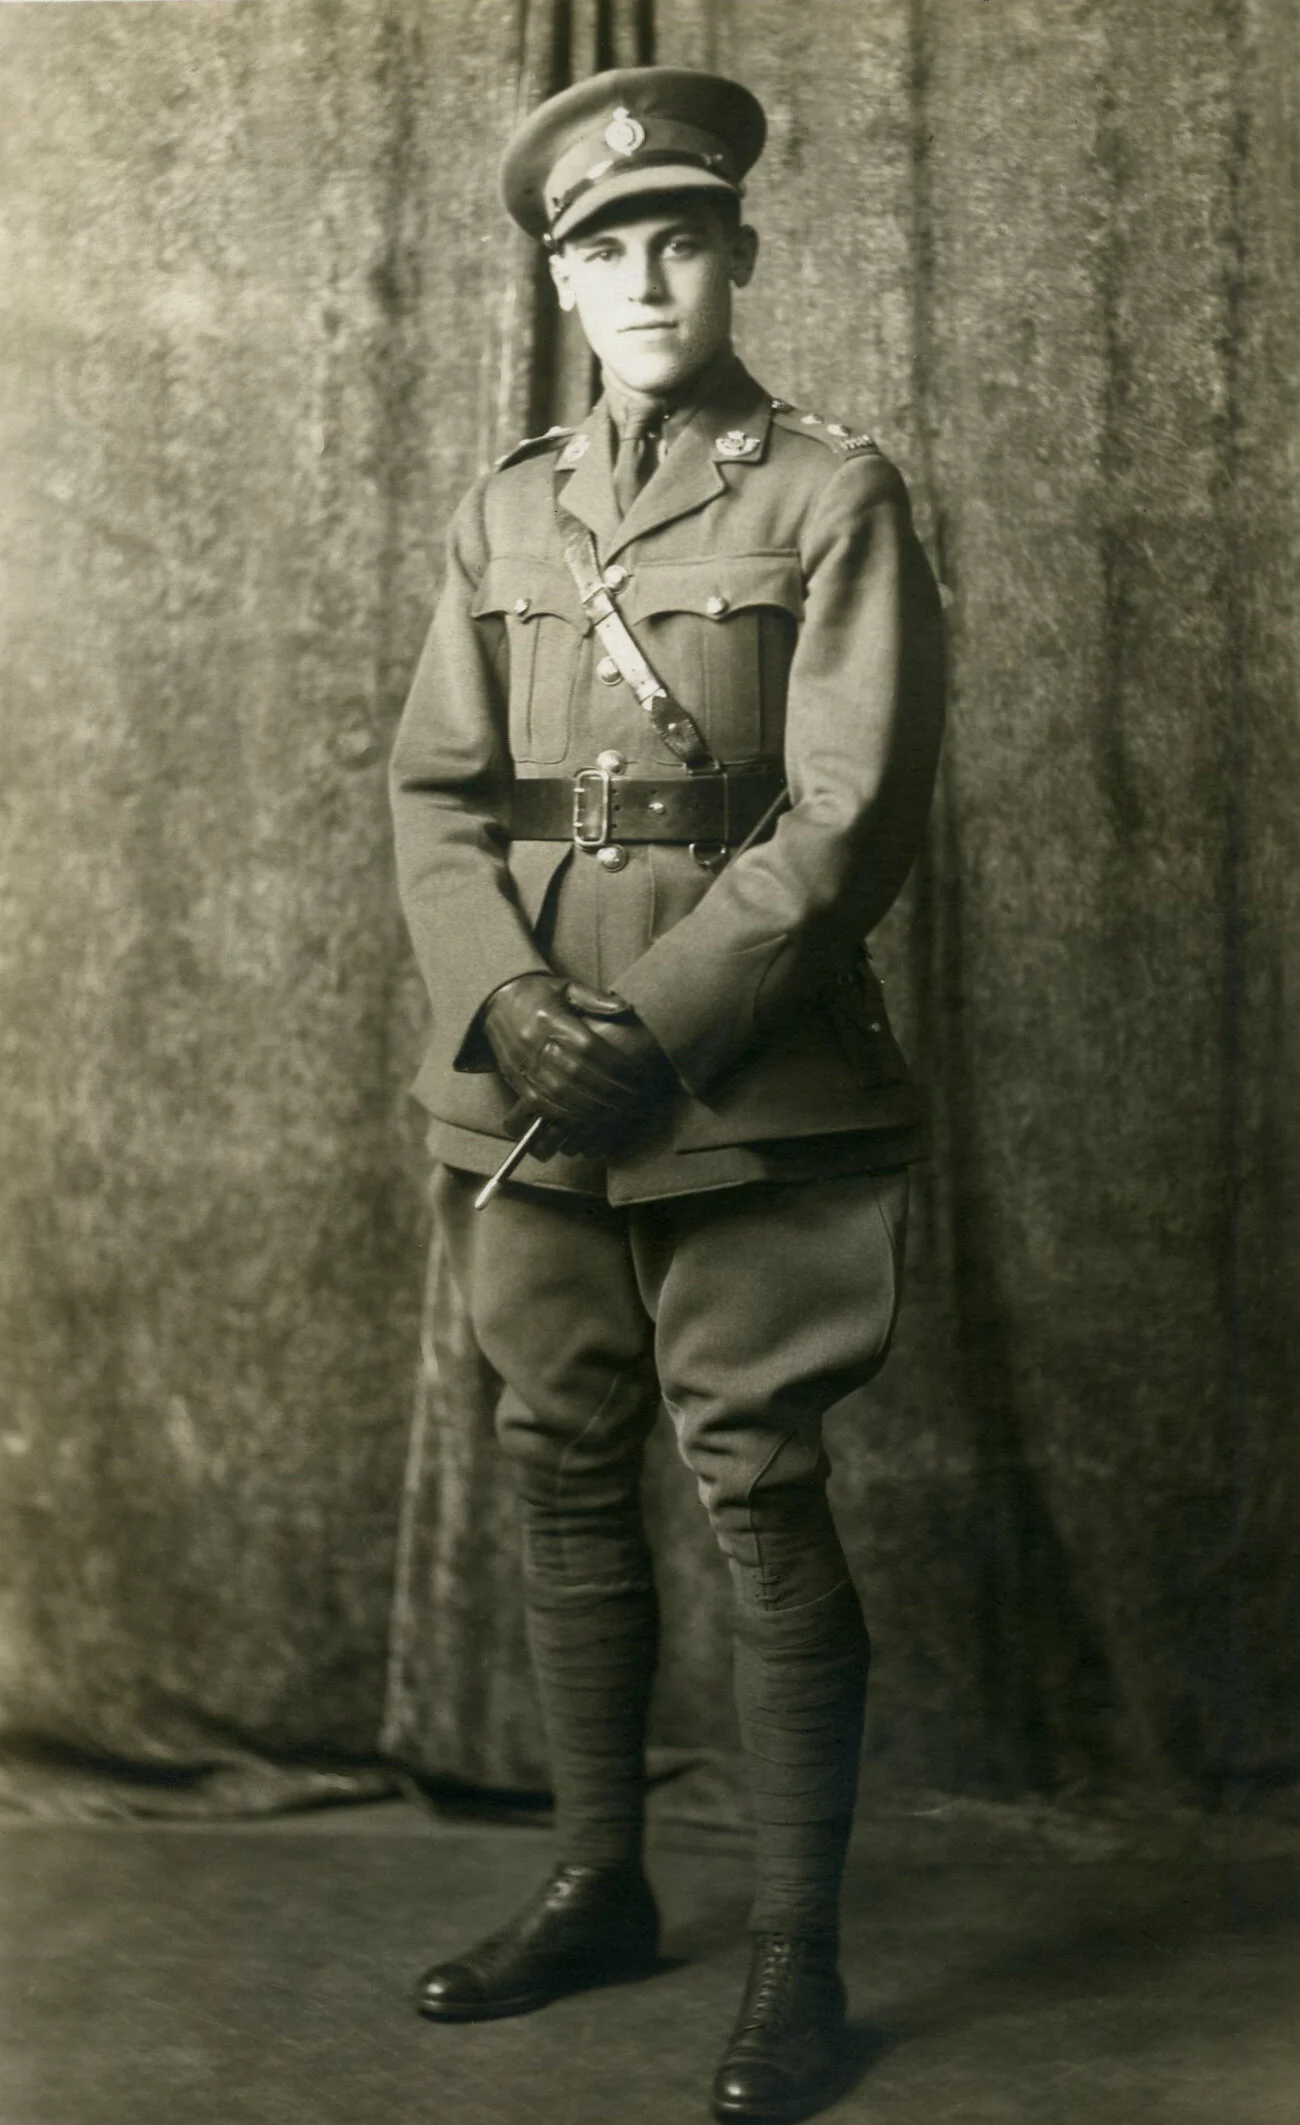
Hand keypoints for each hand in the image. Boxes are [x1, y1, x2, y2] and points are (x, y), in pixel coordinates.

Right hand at [483, 975, 675, 1158]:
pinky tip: (587, 1124)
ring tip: (618, 1118)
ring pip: (559, 1095)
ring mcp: (522, 1063)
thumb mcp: (566, 987)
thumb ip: (596, 999)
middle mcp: (533, 1041)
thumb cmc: (539, 994)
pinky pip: (540, 1105)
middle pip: (576, 1075)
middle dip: (609, 1093)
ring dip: (591, 1111)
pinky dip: (565, 1119)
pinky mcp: (515, 1079)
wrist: (494, 1002)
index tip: (638, 1077)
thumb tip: (626, 1008)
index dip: (615, 1065)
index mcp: (550, 1017)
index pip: (588, 1046)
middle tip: (635, 1103)